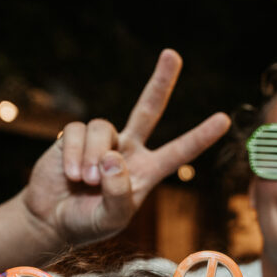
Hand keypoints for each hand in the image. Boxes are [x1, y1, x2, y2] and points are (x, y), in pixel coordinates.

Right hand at [21, 49, 229, 245]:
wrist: (52, 219)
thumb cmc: (87, 222)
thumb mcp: (110, 219)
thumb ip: (118, 194)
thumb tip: (113, 157)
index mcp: (147, 171)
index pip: (179, 152)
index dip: (201, 136)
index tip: (224, 120)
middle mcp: (128, 150)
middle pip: (148, 109)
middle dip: (160, 82)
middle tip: (172, 54)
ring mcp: (103, 140)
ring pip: (103, 129)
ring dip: (91, 156)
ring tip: (83, 181)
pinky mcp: (74, 135)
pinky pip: (76, 131)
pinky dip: (72, 153)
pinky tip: (69, 173)